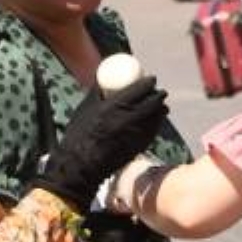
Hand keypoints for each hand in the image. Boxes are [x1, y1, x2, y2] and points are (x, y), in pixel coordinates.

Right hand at [32, 81, 169, 211]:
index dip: (150, 83)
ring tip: (159, 106)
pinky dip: (156, 123)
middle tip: (157, 92)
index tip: (151, 80)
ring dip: (161, 109)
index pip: (141, 89)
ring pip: (158, 117)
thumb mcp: (86, 108)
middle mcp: (130, 118)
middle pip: (154, 101)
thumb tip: (103, 77)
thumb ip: (97, 92)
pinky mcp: (140, 146)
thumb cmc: (80, 133)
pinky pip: (154, 130)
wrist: (82, 163)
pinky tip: (154, 121)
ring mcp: (137, 134)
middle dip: (159, 95)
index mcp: (116, 106)